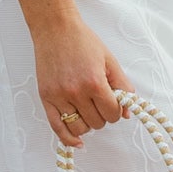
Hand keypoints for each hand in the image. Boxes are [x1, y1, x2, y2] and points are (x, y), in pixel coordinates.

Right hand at [34, 15, 129, 149]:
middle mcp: (76, 92)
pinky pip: (57, 128)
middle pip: (97, 123)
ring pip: (80, 128)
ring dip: (87, 123)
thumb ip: (122, 86)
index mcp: (94, 82)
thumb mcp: (109, 60)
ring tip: (86, 108)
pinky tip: (77, 142)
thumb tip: (127, 113)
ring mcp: (59, 96)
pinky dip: (68, 139)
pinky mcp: (46, 98)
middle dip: (102, 115)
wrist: (55, 28)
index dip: (116, 110)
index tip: (113, 101)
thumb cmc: (84, 41)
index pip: (112, 114)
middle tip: (98, 100)